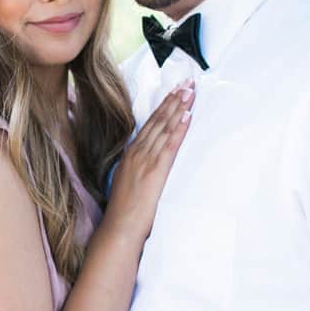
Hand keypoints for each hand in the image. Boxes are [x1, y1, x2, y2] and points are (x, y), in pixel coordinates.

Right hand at [105, 78, 194, 242]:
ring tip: (190, 92)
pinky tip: (187, 115)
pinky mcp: (155, 171)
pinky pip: (169, 145)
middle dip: (173, 99)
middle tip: (187, 82)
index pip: (149, 124)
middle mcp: (137, 152)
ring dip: (178, 108)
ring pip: (164, 128)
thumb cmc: (123, 210)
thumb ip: (135, 167)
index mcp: (130, 154)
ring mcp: (145, 161)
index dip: (163, 105)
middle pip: (158, 120)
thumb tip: (144, 160)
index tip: (174, 90)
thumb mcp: (126, 181)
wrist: (119, 228)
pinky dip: (178, 129)